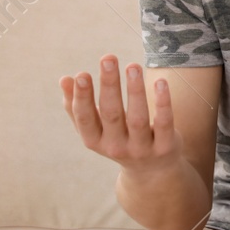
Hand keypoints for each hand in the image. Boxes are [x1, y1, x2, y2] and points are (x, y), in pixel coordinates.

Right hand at [59, 54, 179, 175]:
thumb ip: (76, 106)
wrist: (151, 171)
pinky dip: (162, 103)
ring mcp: (141, 149)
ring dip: (135, 90)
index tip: (81, 74)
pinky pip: (164, 123)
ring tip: (133, 65)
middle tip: (108, 58)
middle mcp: (116, 147)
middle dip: (109, 85)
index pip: (85, 119)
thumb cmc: (117, 139)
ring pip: (138, 118)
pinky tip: (160, 81)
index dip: (82, 98)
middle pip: (112, 114)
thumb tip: (64, 79)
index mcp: (95, 141)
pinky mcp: (165, 147)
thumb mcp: (95, 128)